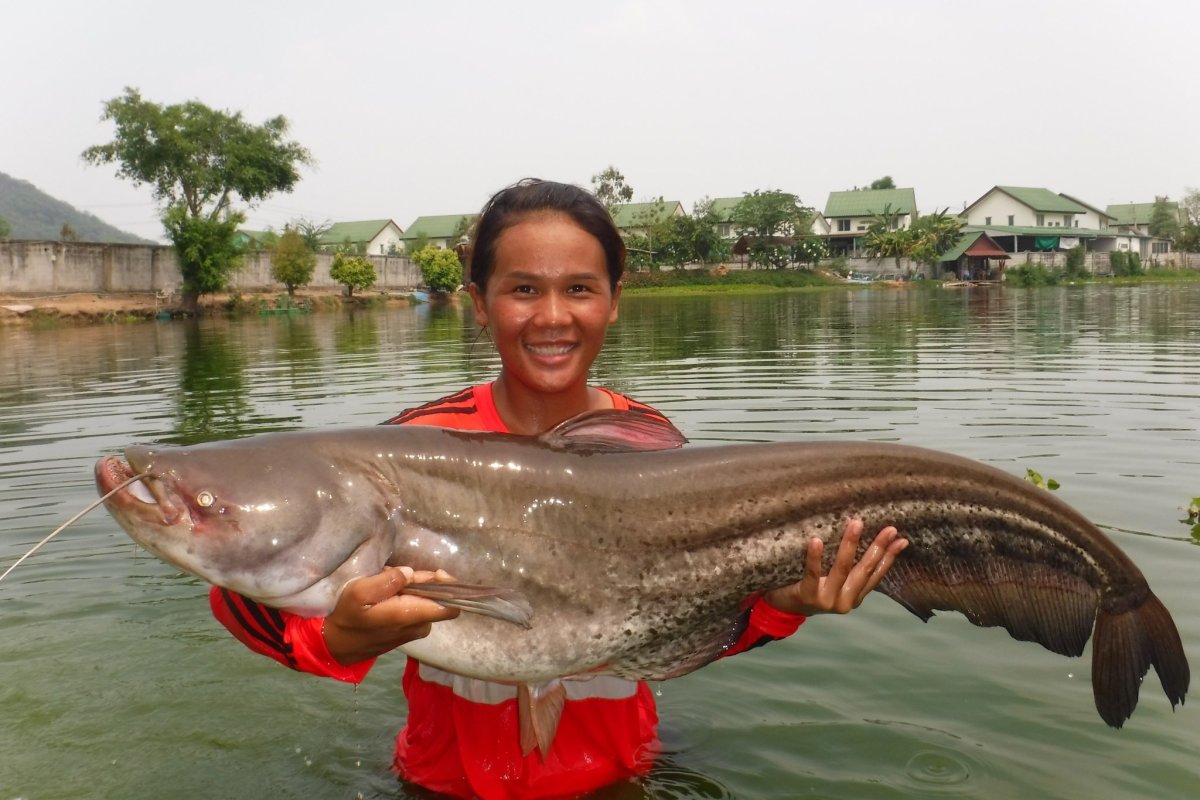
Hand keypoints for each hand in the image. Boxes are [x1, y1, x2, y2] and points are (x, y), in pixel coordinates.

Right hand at [323, 566, 460, 664]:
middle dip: (424, 583)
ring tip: (388, 584)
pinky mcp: (405, 632)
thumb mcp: (359, 593)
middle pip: (437, 601)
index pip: (449, 607)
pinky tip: (387, 595)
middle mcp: (417, 627)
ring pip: (426, 604)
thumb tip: (410, 573)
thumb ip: (387, 581)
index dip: (449, 587)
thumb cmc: (346, 617)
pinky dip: (407, 599)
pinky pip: (416, 610)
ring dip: (413, 590)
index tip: (437, 573)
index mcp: (410, 616)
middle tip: (399, 575)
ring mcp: (412, 631)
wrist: (334, 645)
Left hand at [764, 519, 907, 615]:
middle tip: (889, 529)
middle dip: (877, 548)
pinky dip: (815, 557)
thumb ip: (850, 569)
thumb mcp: (834, 582)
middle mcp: (844, 602)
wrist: (783, 607)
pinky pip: (812, 574)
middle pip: (864, 570)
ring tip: (856, 524)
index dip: (889, 557)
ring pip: (841, 569)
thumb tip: (867, 540)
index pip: (876, 574)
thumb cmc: (810, 587)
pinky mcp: (807, 596)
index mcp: (854, 597)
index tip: (901, 540)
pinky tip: (816, 540)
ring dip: (850, 545)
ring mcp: (826, 601)